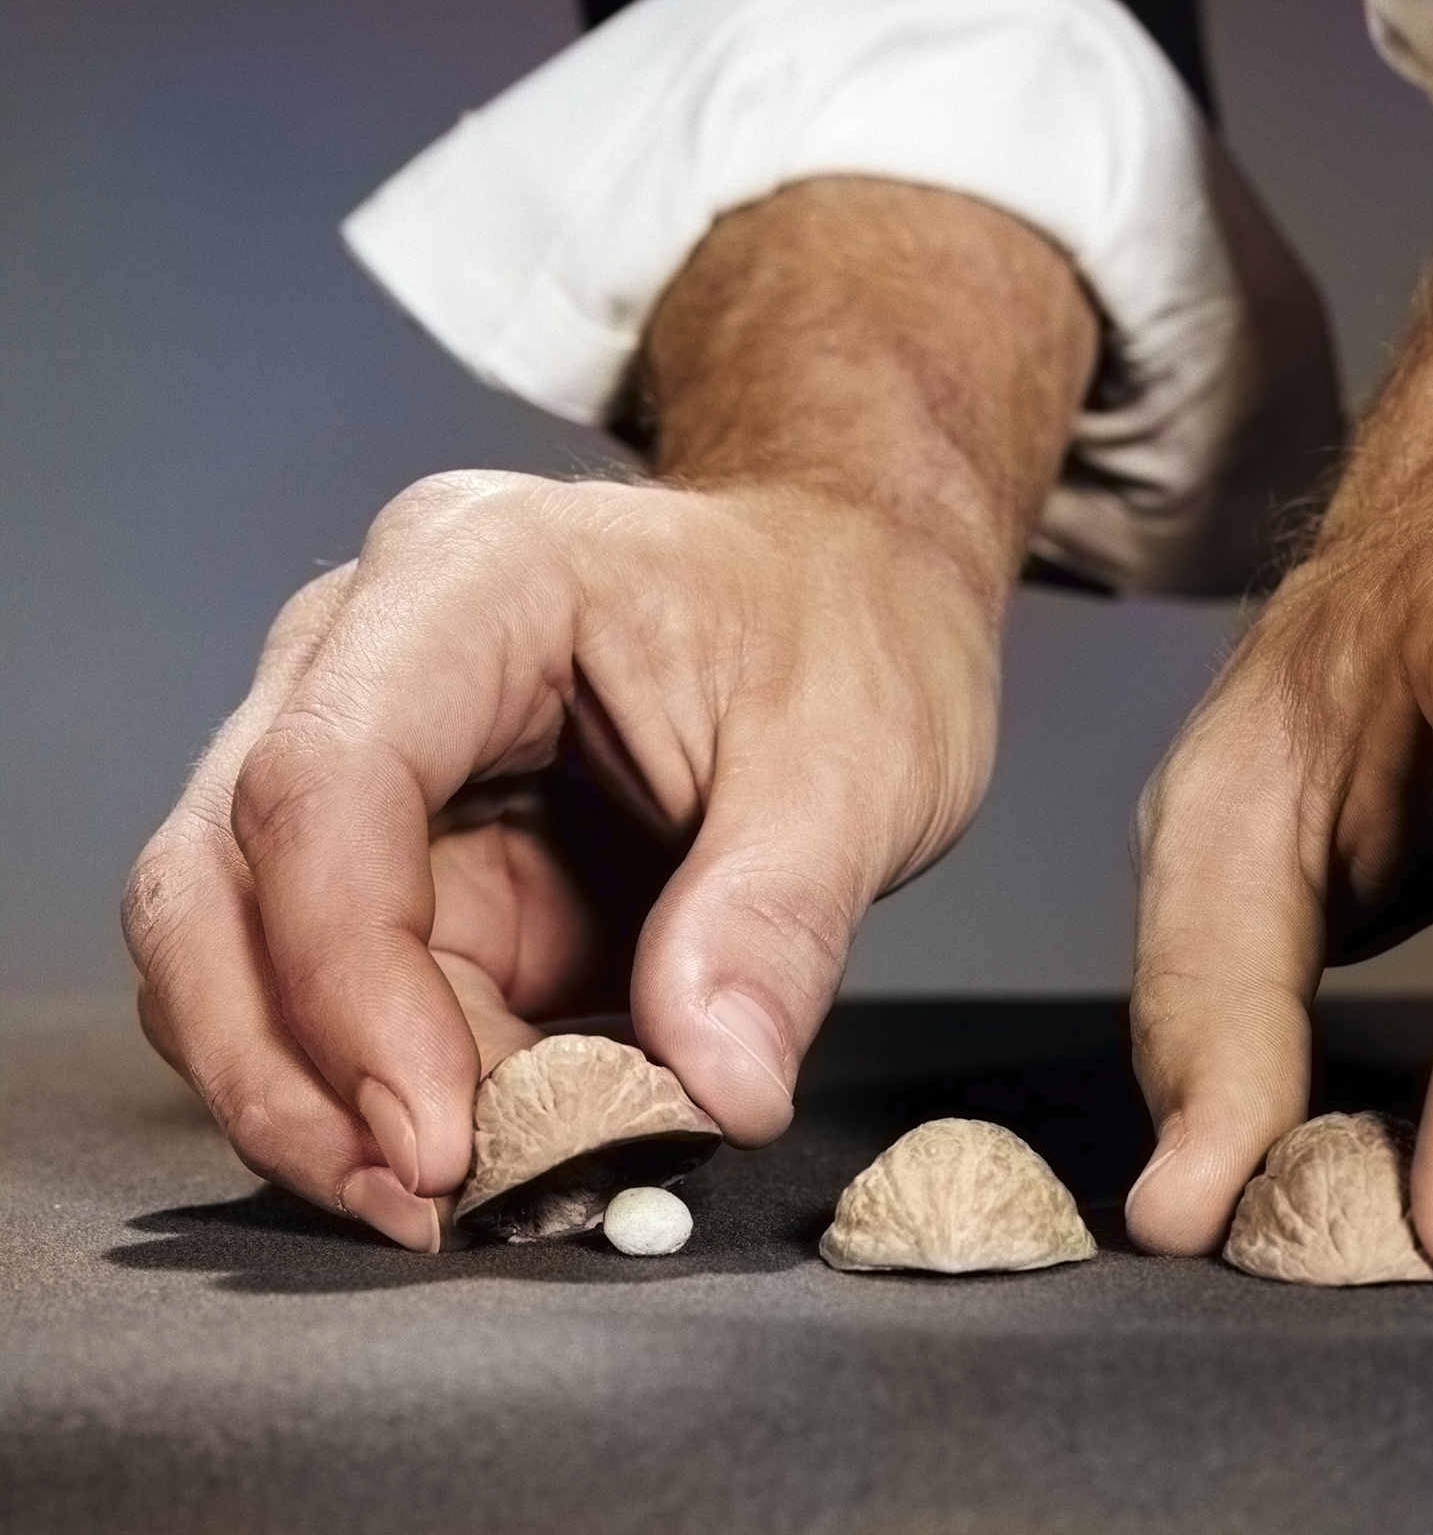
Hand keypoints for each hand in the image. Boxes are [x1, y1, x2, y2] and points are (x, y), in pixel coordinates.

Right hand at [123, 179, 1093, 1249]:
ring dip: (324, 1102)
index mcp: (471, 583)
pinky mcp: (402, 856)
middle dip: (286, 1072)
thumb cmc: (841, 628)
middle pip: (216, 879)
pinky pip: (341, 997)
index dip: (350, 981)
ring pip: (242, 957)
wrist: (842, 593)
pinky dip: (394, 1094)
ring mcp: (368, 759)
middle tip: (420, 1207)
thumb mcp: (859, 761)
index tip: (440, 1138)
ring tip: (468, 1202)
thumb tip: (715, 1091)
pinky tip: (495, 1152)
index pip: (327, 784)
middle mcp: (368, 656)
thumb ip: (779, 919)